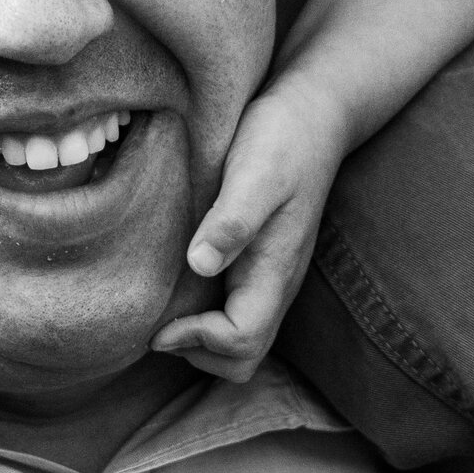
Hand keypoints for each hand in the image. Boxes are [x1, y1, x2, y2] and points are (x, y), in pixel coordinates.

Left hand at [150, 84, 344, 382]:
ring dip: (200, 340)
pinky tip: (177, 284)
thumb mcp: (255, 172)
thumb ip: (231, 220)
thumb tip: (198, 264)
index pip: (242, 340)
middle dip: (198, 353)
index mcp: (275, 270)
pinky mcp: (261, 263)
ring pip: (242, 340)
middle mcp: (276, 283)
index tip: (159, 321)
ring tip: (164, 309)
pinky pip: (236, 313)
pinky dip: (205, 318)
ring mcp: (271, 276)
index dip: (198, 341)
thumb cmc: (283, 138)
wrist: (314, 114)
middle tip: (158, 323)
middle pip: (244, 358)